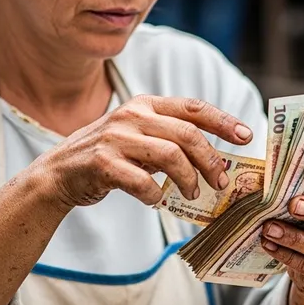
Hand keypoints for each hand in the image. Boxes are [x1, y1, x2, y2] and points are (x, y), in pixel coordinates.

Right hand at [37, 96, 252, 212]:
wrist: (57, 173)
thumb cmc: (106, 157)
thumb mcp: (136, 136)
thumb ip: (168, 138)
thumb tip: (214, 159)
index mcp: (144, 104)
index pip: (192, 107)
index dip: (223, 121)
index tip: (246, 136)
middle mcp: (131, 115)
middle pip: (187, 134)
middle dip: (211, 160)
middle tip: (222, 182)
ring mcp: (115, 138)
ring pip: (170, 156)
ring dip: (189, 180)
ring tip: (193, 194)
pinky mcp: (102, 163)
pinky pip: (143, 182)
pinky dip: (156, 195)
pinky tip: (156, 200)